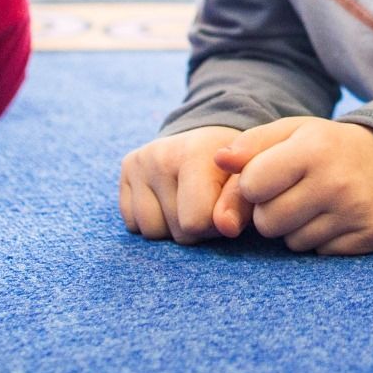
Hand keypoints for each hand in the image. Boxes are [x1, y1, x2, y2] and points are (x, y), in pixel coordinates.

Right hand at [118, 126, 244, 243]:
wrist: (208, 140)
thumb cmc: (234, 166)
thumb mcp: (247, 180)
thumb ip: (241, 203)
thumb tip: (227, 227)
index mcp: (193, 153)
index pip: (196, 221)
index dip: (215, 225)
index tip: (223, 205)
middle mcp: (159, 155)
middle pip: (177, 231)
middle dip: (197, 227)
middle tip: (207, 201)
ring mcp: (139, 163)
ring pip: (151, 232)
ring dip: (173, 228)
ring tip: (188, 201)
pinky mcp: (125, 170)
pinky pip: (133, 224)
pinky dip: (153, 221)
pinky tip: (167, 200)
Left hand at [214, 116, 372, 255]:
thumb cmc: (325, 147)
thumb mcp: (290, 133)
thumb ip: (250, 145)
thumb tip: (218, 160)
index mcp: (313, 148)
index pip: (251, 186)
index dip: (253, 184)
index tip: (270, 176)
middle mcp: (337, 181)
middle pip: (268, 222)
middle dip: (271, 211)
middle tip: (293, 193)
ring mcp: (356, 211)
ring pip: (292, 243)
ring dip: (296, 228)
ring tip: (315, 204)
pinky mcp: (371, 235)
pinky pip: (320, 254)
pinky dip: (321, 240)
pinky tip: (335, 218)